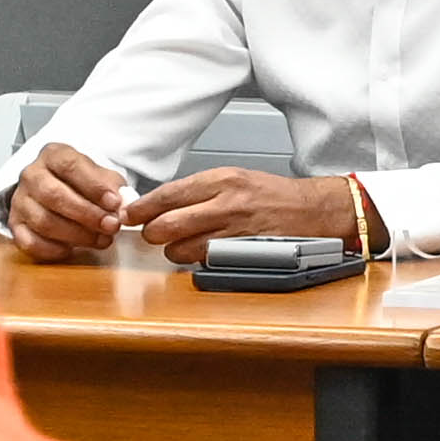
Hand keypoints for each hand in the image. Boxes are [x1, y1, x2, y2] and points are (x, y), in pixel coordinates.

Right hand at [0, 138, 139, 260]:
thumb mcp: (100, 175)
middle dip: (87, 214)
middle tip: (111, 226)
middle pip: (55, 196)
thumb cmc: (81, 182)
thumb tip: (123, 205)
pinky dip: (52, 250)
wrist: (55, 188)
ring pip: (43, 221)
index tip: (115, 203)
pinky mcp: (15, 225)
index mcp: (53, 155)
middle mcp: (32, 175)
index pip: (71, 166)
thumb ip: (112, 187)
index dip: (94, 186)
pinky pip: (28, 242)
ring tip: (101, 240)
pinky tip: (72, 250)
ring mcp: (20, 201)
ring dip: (76, 235)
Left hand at [125, 167, 376, 257]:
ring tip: (181, 244)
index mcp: (221, 179)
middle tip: (151, 233)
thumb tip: (159, 203)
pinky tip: (202, 252)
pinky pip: (204, 261)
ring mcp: (235, 230)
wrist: (312, 210)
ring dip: (173, 250)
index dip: (142, 208)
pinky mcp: (243, 253)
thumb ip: (197, 191)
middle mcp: (227, 202)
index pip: (168, 194)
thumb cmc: (272, 196)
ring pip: (182, 248)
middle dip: (152, 233)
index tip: (127, 215)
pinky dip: (196, 260)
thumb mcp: (234, 179)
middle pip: (168, 224)